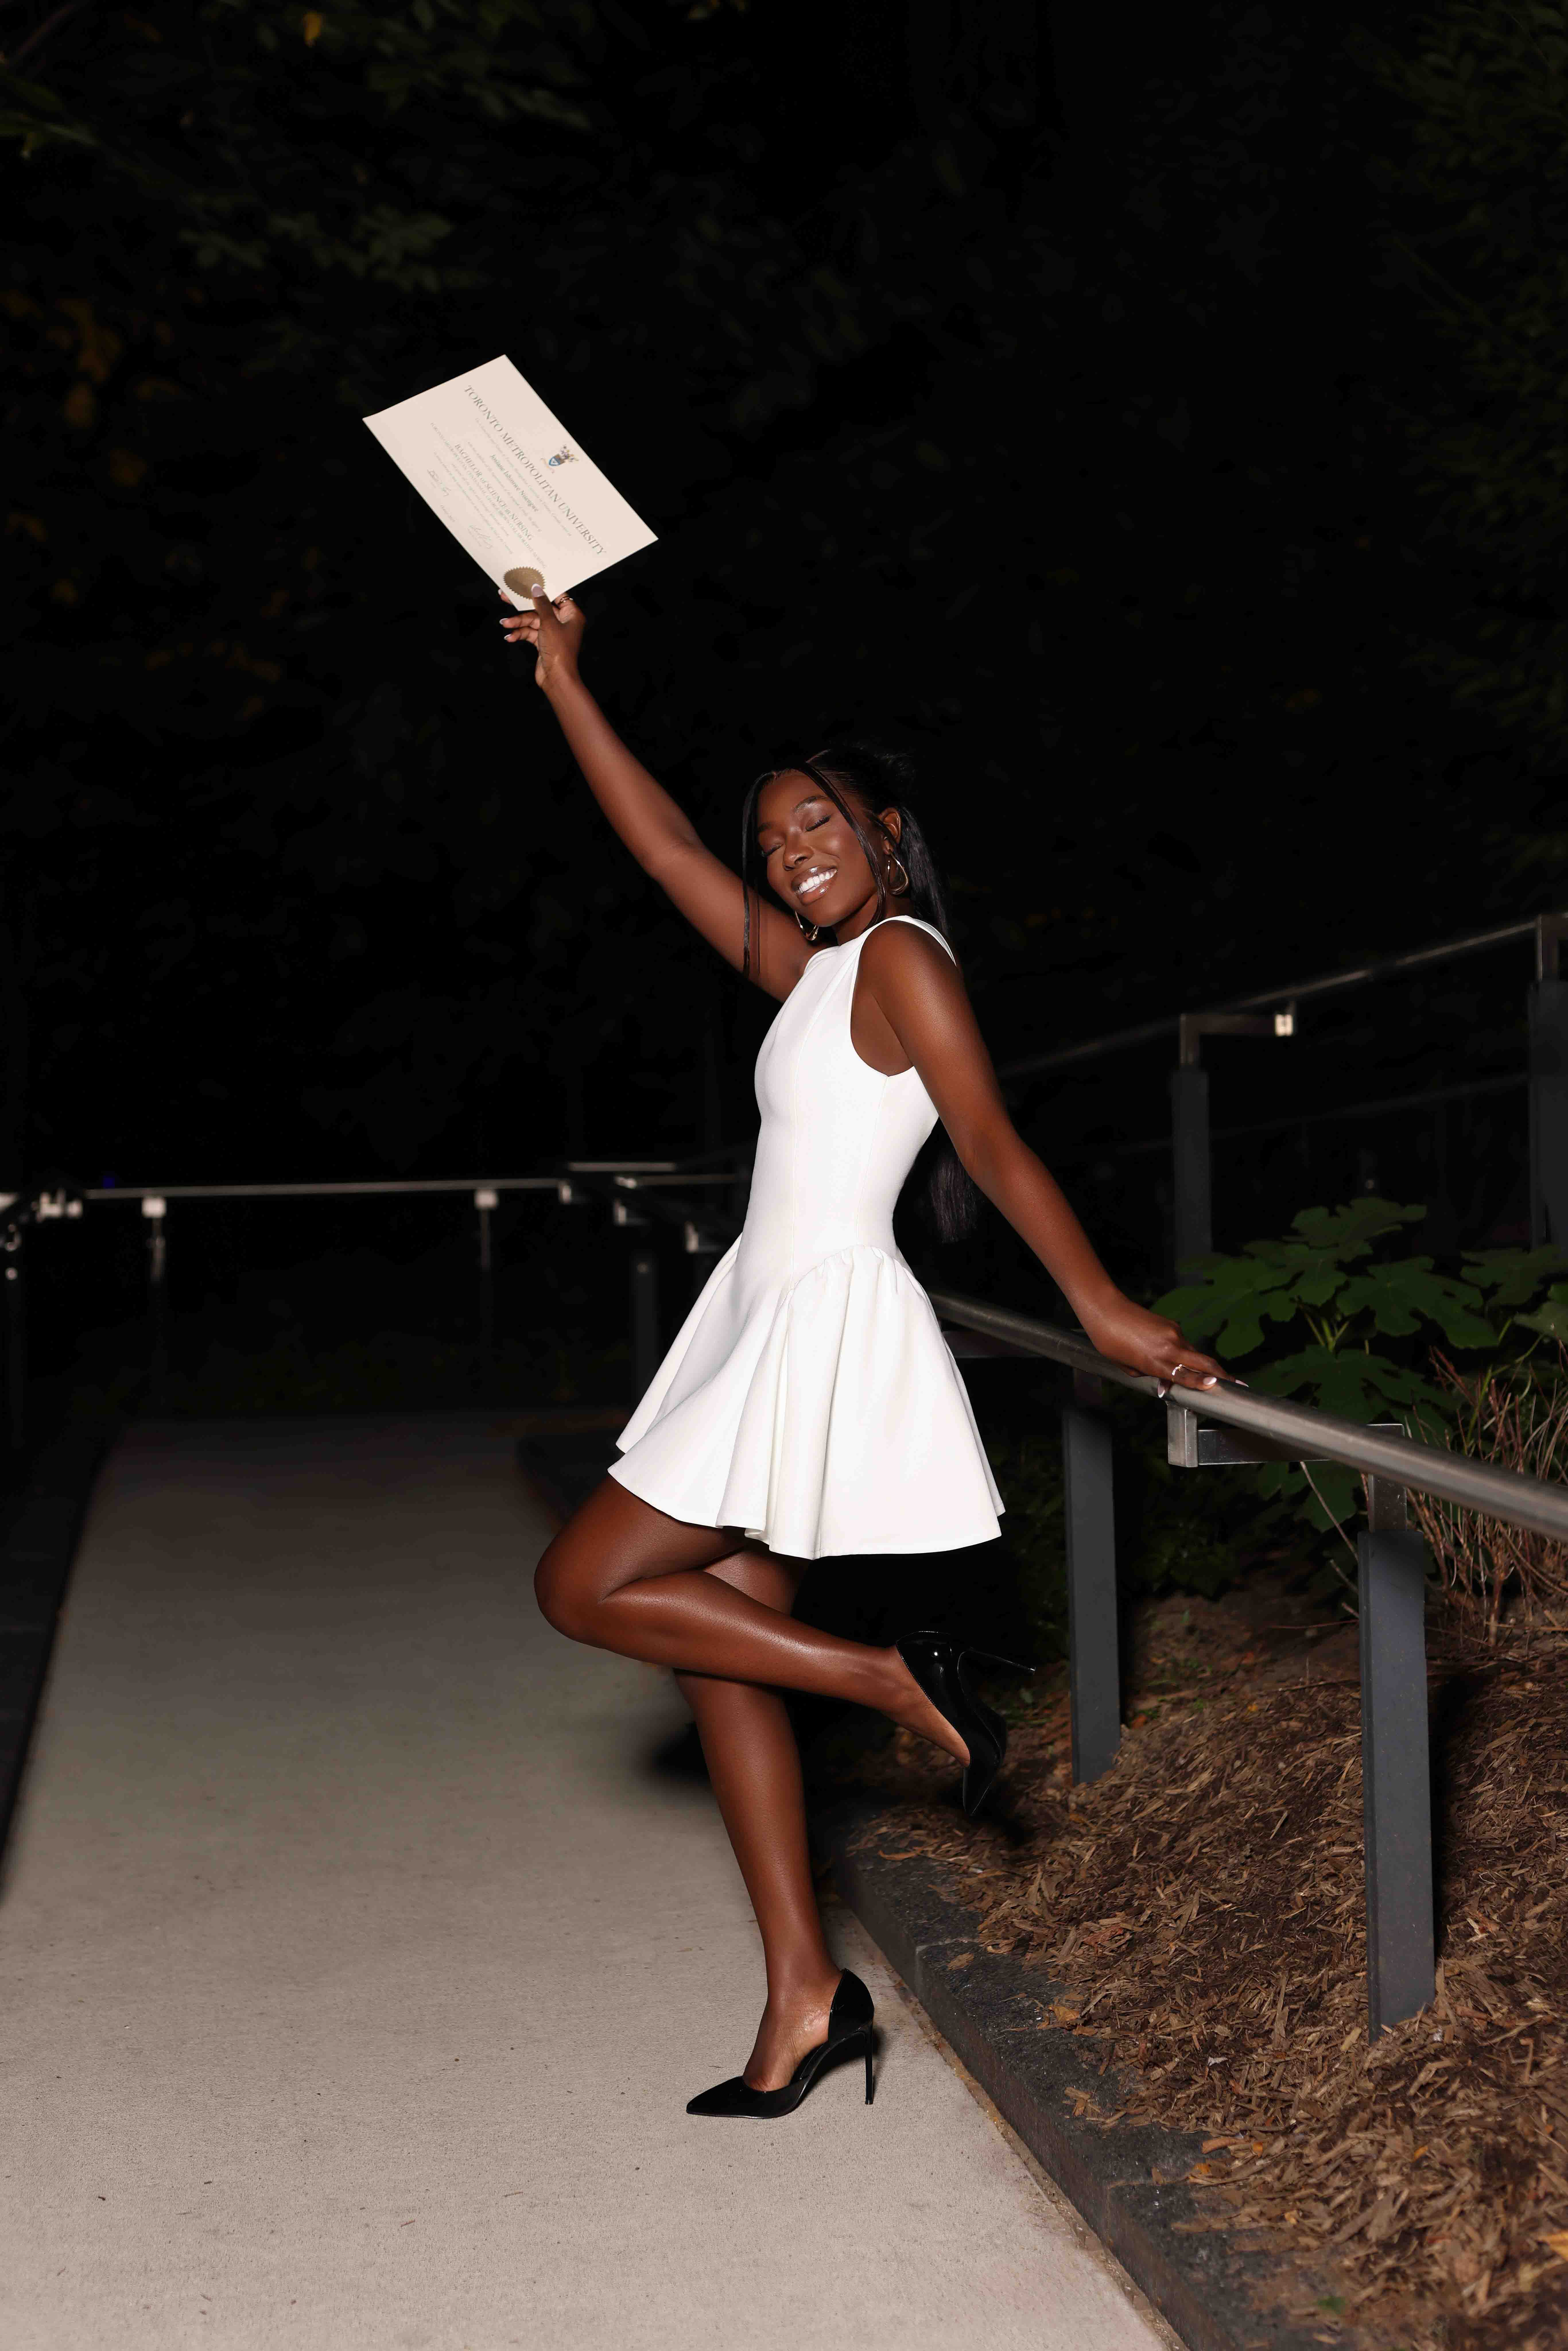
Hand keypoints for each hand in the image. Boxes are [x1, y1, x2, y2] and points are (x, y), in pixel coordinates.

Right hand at [498, 586, 584, 690]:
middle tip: (506, 597)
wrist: (556, 679)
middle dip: (522, 607)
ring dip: (518, 623)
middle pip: (540, 608)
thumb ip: (541, 604)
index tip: (528, 582)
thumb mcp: (549, 623)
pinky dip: (520, 634)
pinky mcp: (543, 642)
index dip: (543, 589)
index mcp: (571, 615)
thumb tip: (536, 589)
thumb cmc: (559, 651)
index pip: (557, 595)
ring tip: (505, 623)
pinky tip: (510, 637)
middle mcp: (562, 622)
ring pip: (532, 621)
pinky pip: (530, 633)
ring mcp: (552, 633)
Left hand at [1075, 1293, 1229, 1393]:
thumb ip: (1152, 1375)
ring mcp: (1173, 1332)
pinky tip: (1174, 1356)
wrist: (1105, 1310)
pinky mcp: (1172, 1324)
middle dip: (1222, 1374)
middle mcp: (1169, 1346)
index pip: (1186, 1375)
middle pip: (1204, 1361)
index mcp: (1156, 1360)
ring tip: (1208, 1377)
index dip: (1204, 1382)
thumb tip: (1166, 1381)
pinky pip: (1183, 1343)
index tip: (1219, 1387)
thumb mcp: (1129, 1367)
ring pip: (1194, 1352)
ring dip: (1200, 1364)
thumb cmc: (1110, 1341)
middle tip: (1238, 1384)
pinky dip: (1184, 1352)